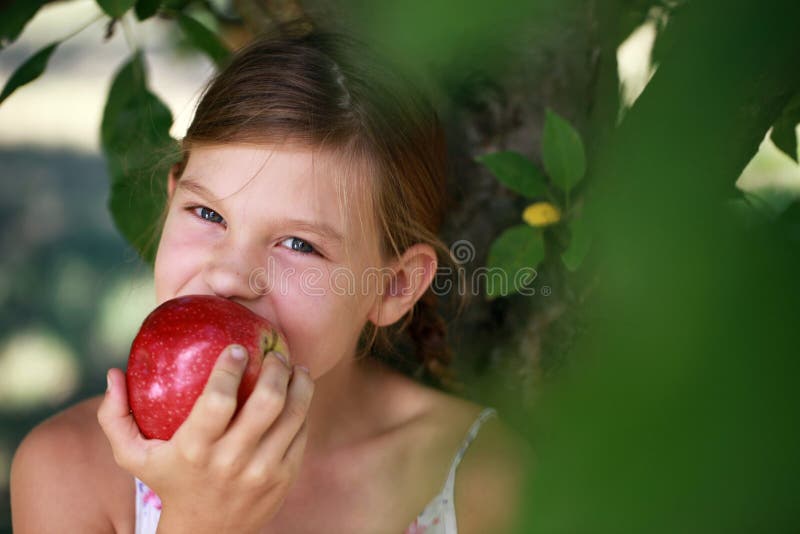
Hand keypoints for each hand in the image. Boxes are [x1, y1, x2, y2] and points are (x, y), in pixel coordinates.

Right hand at [97, 346, 313, 533]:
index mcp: (194, 449)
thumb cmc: (170, 482)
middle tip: (274, 354)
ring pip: (293, 414)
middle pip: (266, 401)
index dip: (230, 368)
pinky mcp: (285, 477)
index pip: (218, 400)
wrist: (207, 533)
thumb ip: (115, 416)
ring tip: (294, 367)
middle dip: (275, 368)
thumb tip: (113, 373)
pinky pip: (301, 432)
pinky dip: (303, 407)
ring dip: (299, 383)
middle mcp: (231, 460)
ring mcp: (262, 470)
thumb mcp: (134, 457)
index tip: (236, 348)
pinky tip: (299, 393)